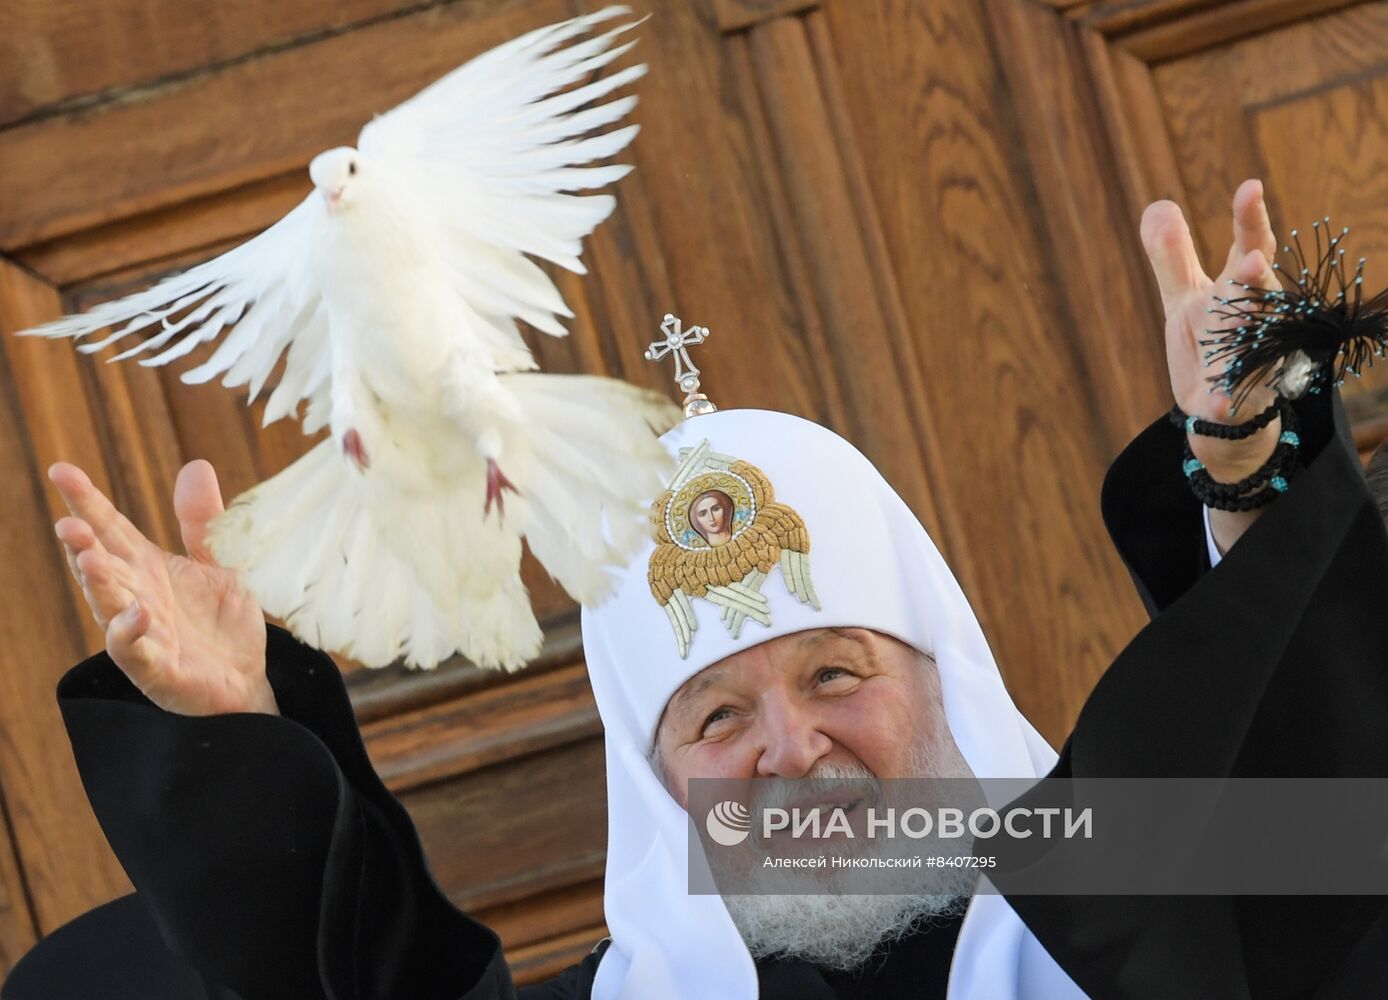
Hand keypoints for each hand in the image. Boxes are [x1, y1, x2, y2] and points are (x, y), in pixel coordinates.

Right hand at [50, 460, 276, 715]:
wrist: (244, 684)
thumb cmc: (221, 624)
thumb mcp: (219, 562)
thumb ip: (202, 521)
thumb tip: (195, 465)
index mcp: (147, 568)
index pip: (111, 528)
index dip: (87, 500)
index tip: (61, 469)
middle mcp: (136, 596)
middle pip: (101, 565)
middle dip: (82, 545)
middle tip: (69, 523)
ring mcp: (141, 633)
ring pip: (109, 606)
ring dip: (97, 584)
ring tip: (89, 559)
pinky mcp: (157, 668)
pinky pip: (137, 650)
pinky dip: (132, 632)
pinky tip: (138, 613)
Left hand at [1141, 178, 1283, 481]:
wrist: (1215, 404)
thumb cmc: (1206, 341)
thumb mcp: (1183, 298)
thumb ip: (1172, 257)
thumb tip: (1157, 205)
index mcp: (1237, 290)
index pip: (1249, 248)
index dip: (1250, 219)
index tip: (1250, 187)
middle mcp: (1254, 318)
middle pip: (1262, 291)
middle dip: (1256, 277)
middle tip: (1249, 261)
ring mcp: (1251, 357)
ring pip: (1257, 340)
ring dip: (1250, 327)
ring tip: (1238, 312)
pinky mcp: (1239, 397)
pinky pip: (1232, 401)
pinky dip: (1224, 401)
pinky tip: (1215, 402)